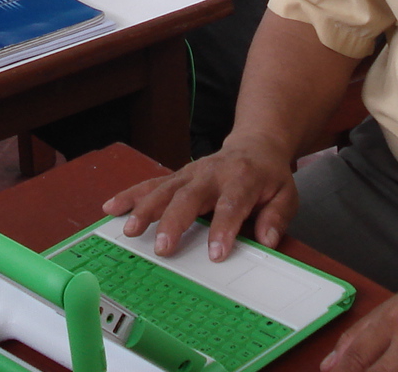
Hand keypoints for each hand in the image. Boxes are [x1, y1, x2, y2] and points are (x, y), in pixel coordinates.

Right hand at [102, 136, 297, 261]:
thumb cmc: (269, 176)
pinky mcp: (176, 175)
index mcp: (242, 178)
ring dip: (145, 209)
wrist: (254, 144)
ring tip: (130, 230)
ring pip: (164, 188)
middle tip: (163, 248)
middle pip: (189, 196)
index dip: (223, 228)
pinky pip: (151, 184)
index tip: (216, 254)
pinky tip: (111, 208)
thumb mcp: (286, 195)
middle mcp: (211, 173)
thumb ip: (276, 217)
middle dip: (174, 221)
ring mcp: (190, 172)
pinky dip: (130, 196)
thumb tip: (265, 240)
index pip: (232, 204)